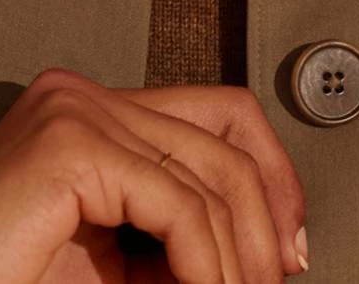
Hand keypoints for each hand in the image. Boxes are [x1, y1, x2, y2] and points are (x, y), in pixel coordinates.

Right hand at [0, 68, 305, 283]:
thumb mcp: (122, 254)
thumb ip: (182, 230)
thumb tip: (273, 247)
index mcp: (94, 108)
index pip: (215, 110)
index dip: (270, 168)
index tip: (289, 240)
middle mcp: (84, 93)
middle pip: (222, 136)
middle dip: (268, 215)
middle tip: (280, 278)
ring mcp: (75, 109)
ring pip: (207, 173)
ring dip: (239, 254)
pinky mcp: (68, 142)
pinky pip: (175, 203)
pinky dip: (205, 262)